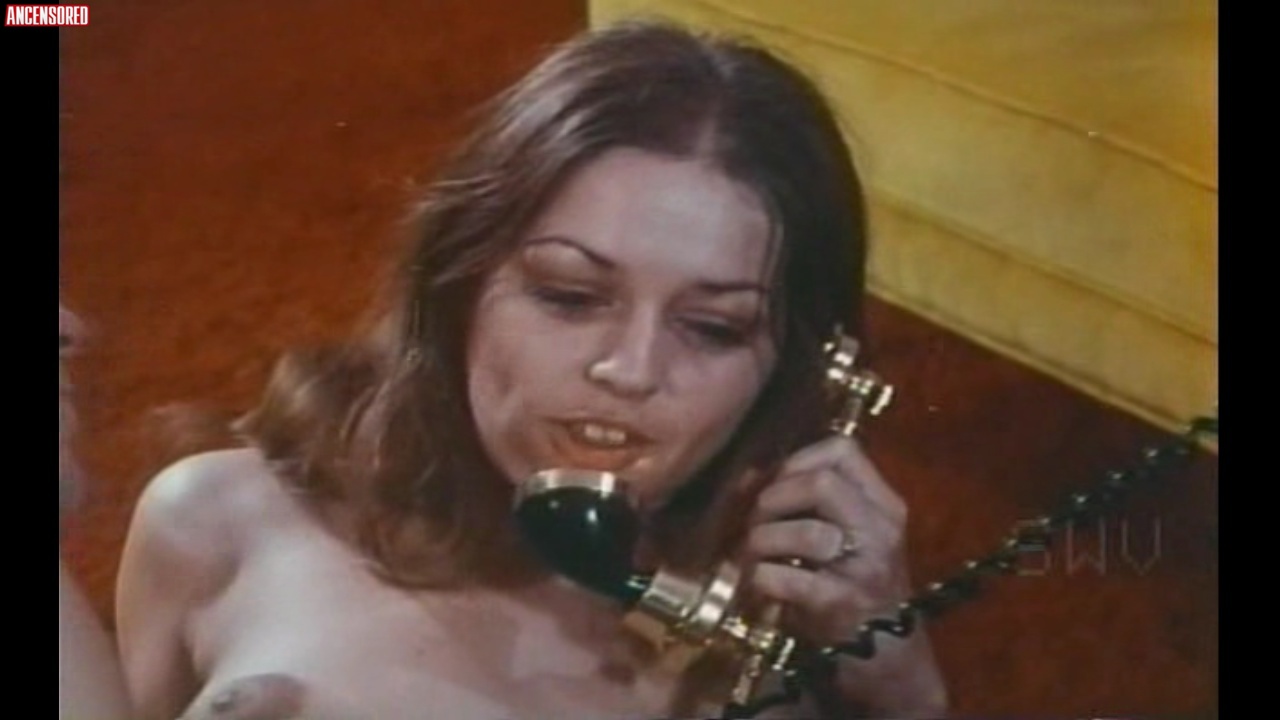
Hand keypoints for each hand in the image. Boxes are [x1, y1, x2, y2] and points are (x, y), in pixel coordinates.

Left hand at [743, 435, 946, 714]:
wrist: (891, 660)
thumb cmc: (859, 592)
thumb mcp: (845, 538)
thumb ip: (807, 502)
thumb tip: (749, 475)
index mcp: (884, 505)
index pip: (842, 450)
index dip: (796, 460)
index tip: (773, 483)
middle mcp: (882, 529)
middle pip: (821, 483)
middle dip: (774, 498)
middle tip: (756, 523)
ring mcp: (867, 568)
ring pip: (804, 531)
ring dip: (762, 541)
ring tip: (751, 556)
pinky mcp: (844, 605)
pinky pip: (788, 578)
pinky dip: (762, 578)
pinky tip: (759, 584)